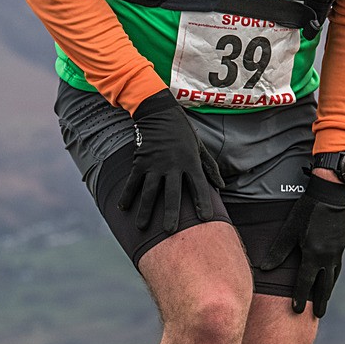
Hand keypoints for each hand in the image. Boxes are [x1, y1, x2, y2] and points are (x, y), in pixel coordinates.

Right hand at [117, 89, 223, 232]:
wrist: (160, 112)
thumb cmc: (182, 131)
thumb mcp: (199, 146)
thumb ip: (209, 167)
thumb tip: (221, 186)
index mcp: (190, 161)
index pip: (199, 184)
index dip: (203, 201)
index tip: (206, 218)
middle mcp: (173, 164)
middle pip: (172, 192)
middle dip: (171, 212)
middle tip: (170, 231)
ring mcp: (155, 163)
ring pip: (149, 190)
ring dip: (145, 210)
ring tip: (142, 227)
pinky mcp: (141, 160)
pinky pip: (133, 181)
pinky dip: (127, 194)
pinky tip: (123, 208)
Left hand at [260, 174, 344, 317]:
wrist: (329, 194)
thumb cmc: (306, 210)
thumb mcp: (289, 229)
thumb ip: (278, 251)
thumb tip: (264, 269)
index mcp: (314, 255)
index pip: (305, 282)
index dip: (299, 297)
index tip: (296, 310)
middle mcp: (328, 257)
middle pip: (324, 286)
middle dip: (320, 302)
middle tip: (317, 315)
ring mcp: (337, 251)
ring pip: (333, 277)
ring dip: (328, 290)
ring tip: (324, 300)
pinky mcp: (342, 244)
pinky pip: (337, 265)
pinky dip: (333, 275)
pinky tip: (331, 277)